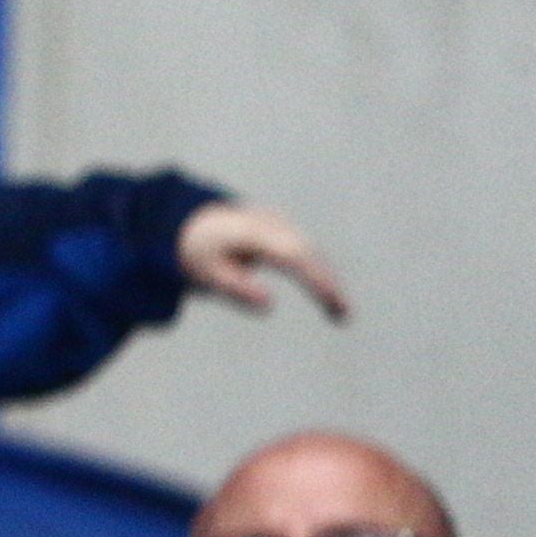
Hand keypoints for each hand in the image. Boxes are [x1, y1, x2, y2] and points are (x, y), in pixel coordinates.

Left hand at [178, 198, 350, 320]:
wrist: (191, 221)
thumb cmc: (199, 251)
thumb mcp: (205, 273)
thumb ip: (235, 289)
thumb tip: (270, 305)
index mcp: (251, 232)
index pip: (294, 255)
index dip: (317, 278)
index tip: (333, 302)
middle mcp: (270, 223)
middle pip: (309, 252)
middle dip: (328, 282)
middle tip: (344, 315)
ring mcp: (279, 222)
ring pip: (311, 250)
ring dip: (327, 278)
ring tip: (340, 311)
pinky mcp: (282, 227)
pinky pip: (306, 248)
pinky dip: (319, 269)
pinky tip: (328, 291)